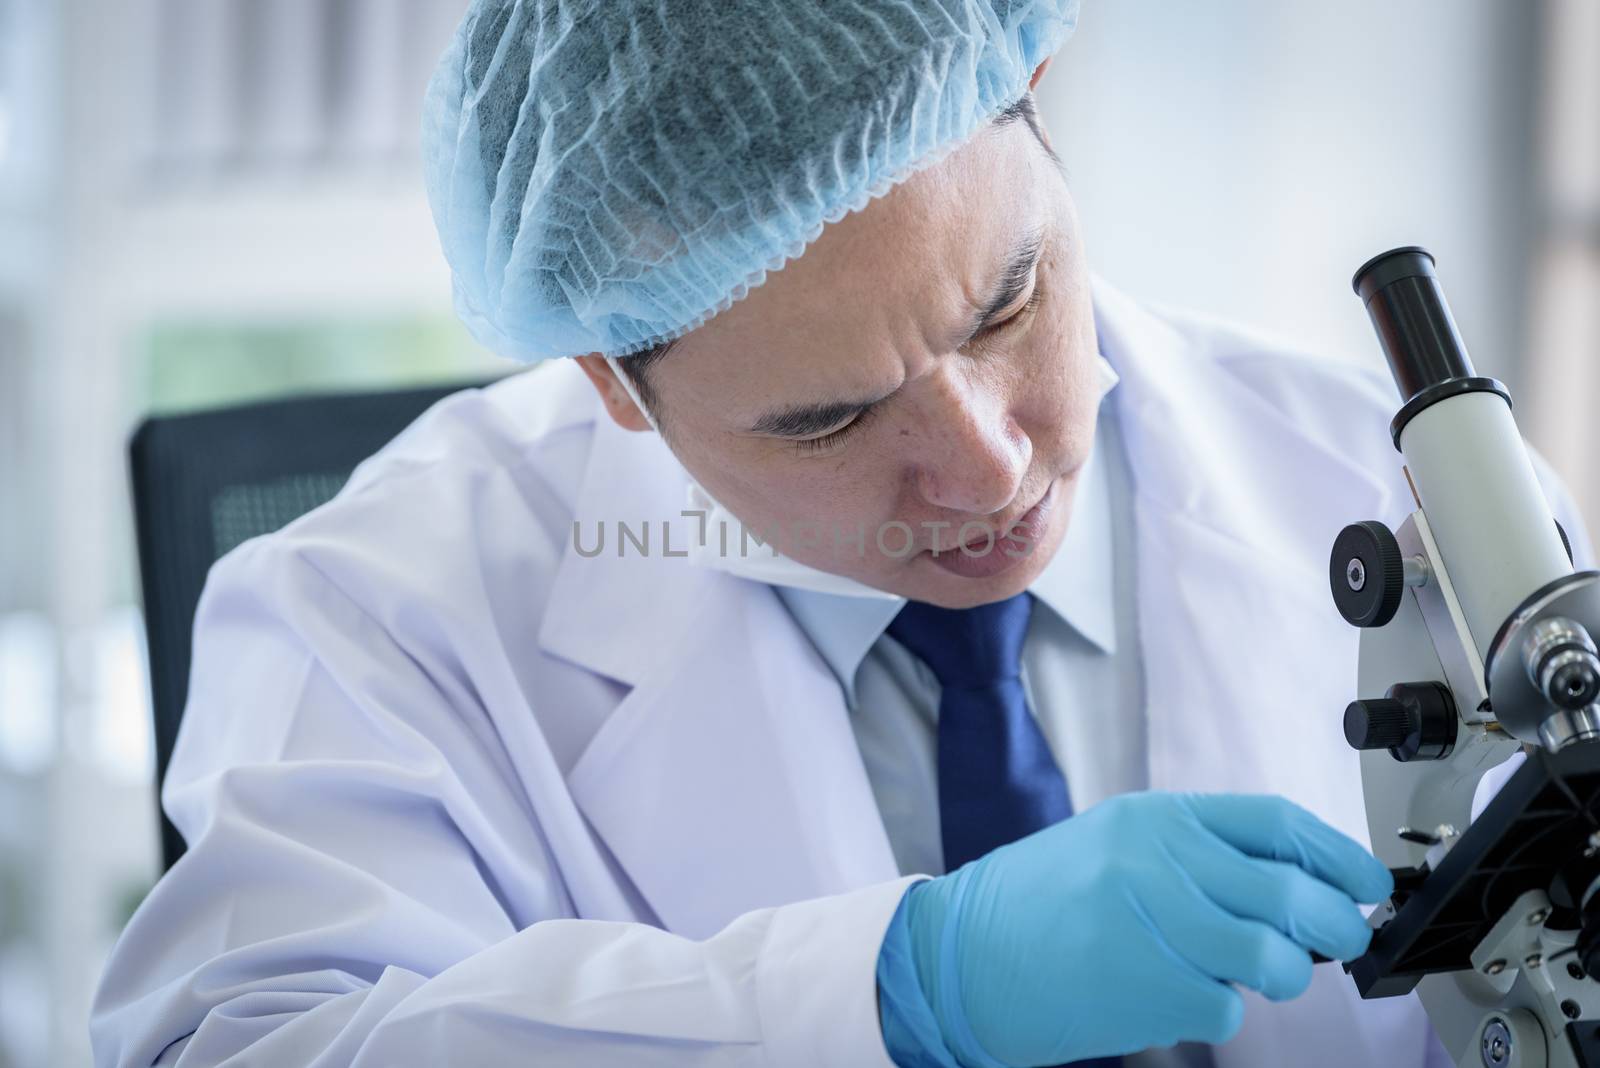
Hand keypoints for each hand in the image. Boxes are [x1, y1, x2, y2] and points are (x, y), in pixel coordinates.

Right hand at [899, 791, 1393, 1064]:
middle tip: (1342, 939)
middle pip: (1292, 892)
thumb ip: (1198, 857)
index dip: (1339, 856)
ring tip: (1259, 973)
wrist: (961, 957)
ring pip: (1275, 957)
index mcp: (1155, 819)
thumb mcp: (1116, 848)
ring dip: (1286, 975)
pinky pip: (1225, 1009)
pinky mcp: (1148, 989)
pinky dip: (1216, 1011)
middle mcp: (1158, 862)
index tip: (1369, 882)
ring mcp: (1154, 926)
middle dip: (1337, 924)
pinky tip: (1177, 997)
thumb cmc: (1040, 905)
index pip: (1277, 824)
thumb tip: (1297, 886)